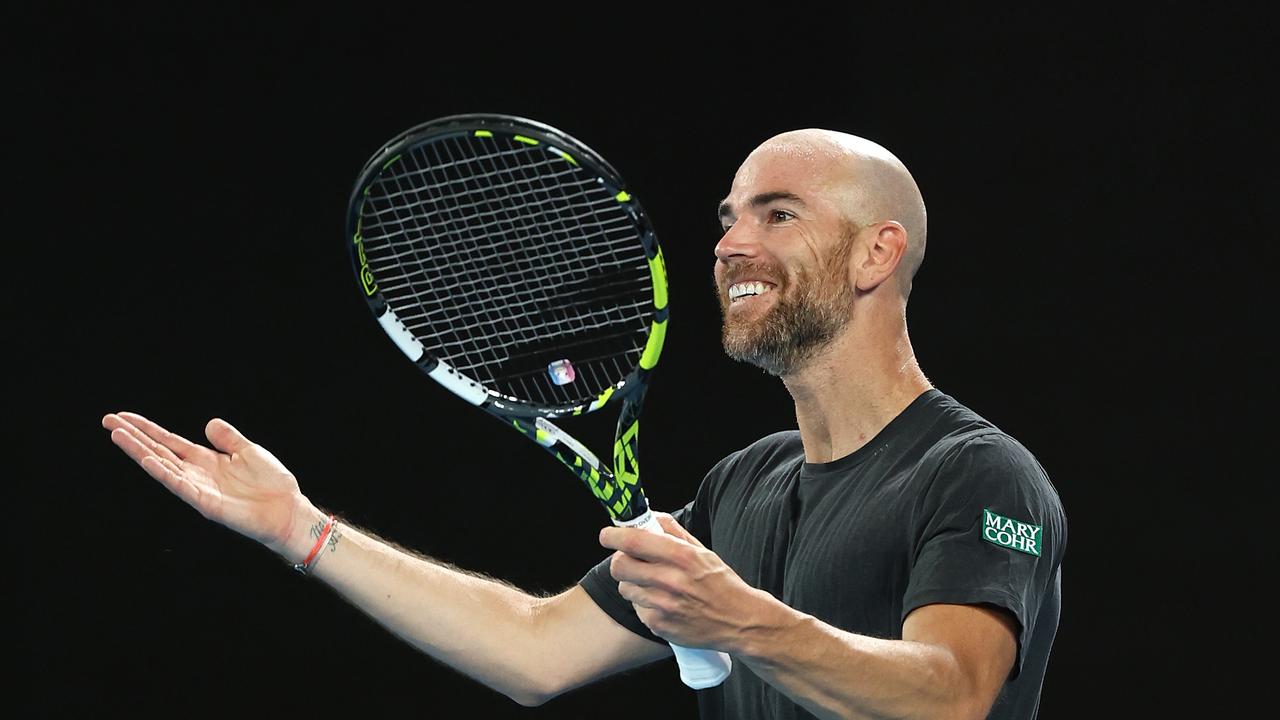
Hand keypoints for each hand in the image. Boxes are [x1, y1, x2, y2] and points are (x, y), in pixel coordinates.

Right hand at [102, 412, 320, 560]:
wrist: (288, 510)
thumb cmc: (272, 484)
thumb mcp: (249, 451)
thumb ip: (227, 438)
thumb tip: (208, 423)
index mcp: (205, 460)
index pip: (168, 441)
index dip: (147, 429)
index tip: (123, 417)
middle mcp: (196, 473)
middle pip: (157, 451)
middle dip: (133, 436)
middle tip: (108, 421)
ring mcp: (198, 488)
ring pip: (162, 466)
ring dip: (139, 451)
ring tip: (118, 435)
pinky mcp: (206, 503)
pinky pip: (180, 486)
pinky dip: (164, 474)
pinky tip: (148, 461)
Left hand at [600, 513, 774, 651]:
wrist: (739, 621)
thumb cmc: (721, 583)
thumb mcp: (702, 551)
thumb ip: (673, 531)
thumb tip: (650, 516)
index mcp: (682, 556)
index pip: (634, 541)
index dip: (613, 536)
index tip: (607, 535)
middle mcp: (671, 580)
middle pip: (620, 566)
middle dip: (621, 561)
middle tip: (631, 562)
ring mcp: (663, 605)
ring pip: (625, 588)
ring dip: (633, 584)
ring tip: (654, 585)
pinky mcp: (659, 625)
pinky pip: (637, 609)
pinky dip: (645, 605)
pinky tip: (664, 604)